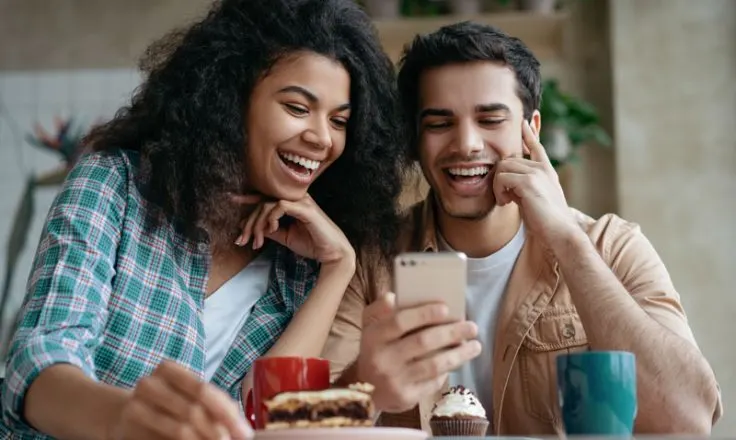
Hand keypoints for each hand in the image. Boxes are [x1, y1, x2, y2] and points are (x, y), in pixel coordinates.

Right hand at [110, 361, 252, 439]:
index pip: (203, 390)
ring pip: (178, 430)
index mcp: (167, 369)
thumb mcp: (186, 395)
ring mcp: (134, 409)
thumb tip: (241, 428)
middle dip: (218, 432)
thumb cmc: (166, 402)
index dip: (226, 413)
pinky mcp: (126, 432)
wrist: (120, 413)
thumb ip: (211, 405)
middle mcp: (148, 385)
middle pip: (192, 411)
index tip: (244, 432)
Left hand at [231, 194, 354, 266]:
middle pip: (263, 202)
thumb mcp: (285, 237)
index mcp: (292, 203)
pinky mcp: (305, 209)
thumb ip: (270, 230)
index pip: (266, 196)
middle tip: (242, 240)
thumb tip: (249, 226)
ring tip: (257, 241)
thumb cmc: (312, 244)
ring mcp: (301, 202)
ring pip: (268, 204)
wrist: (332, 253)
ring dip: (258, 224)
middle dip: (249, 222)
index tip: (232, 199)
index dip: (248, 198)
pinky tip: (272, 230)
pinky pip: (280, 206)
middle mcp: (296, 199)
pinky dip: (272, 218)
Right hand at [355, 293, 480, 412]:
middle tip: (471, 326)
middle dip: (451, 332)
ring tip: (475, 346)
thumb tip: (392, 296)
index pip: (400, 322)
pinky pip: (433, 382)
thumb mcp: (369, 327)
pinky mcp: (406, 397)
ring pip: (433, 365)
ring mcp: (395, 380)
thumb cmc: (374, 350)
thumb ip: (379, 309)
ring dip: (459, 355)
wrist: (365, 389)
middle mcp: (382, 359)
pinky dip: (447, 371)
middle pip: (422, 342)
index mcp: (374, 337)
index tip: (446, 308)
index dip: (424, 314)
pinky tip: (458, 361)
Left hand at [493, 120, 580, 247]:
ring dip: (498, 185)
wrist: (560, 232)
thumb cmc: (547, 221)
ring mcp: (536, 173)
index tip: (524, 122)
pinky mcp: (528, 182)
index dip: (529, 133)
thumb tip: (507, 183)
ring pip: (503, 167)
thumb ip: (523, 187)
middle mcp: (542, 168)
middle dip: (501, 177)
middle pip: (509, 159)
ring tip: (506, 201)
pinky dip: (498, 191)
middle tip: (505, 197)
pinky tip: (506, 203)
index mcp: (547, 171)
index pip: (536, 146)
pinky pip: (501, 177)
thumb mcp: (534, 198)